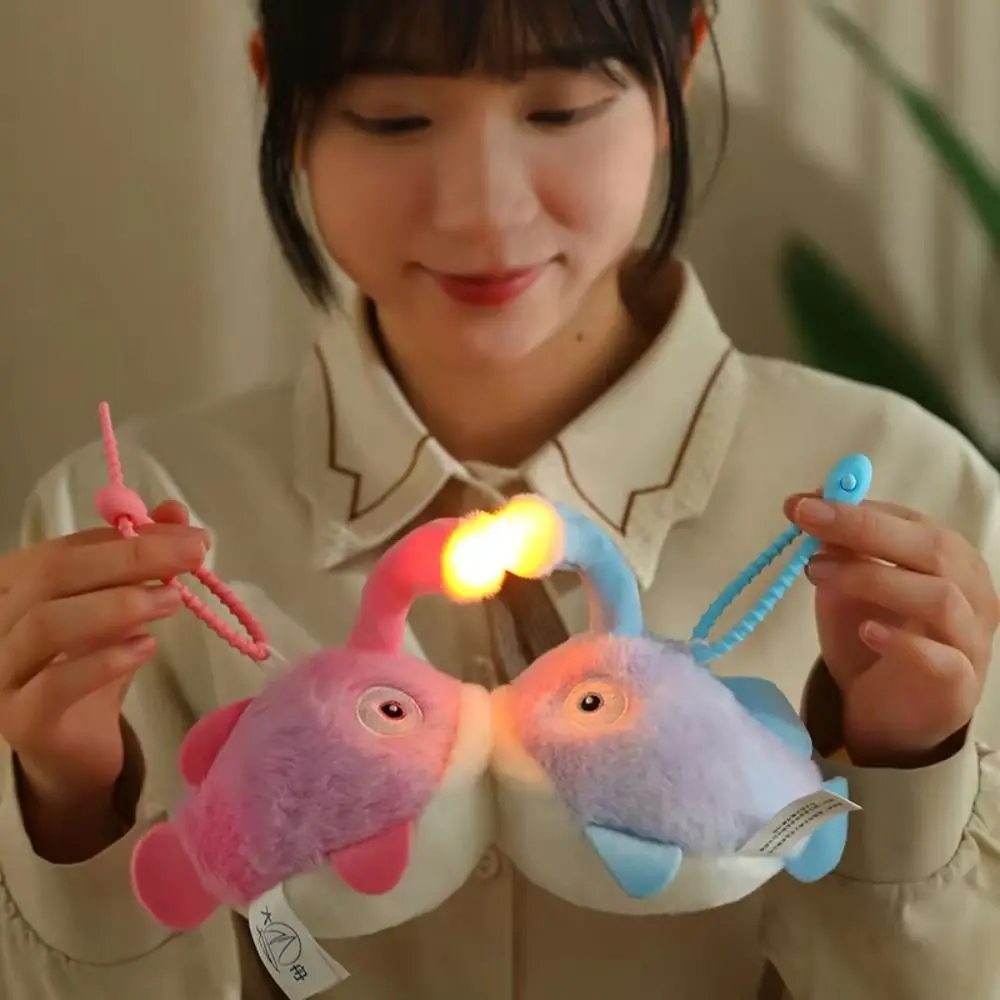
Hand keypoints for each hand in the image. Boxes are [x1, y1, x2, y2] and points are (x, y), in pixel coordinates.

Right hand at [0, 502, 207, 816]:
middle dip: (130, 559)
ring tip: (172, 600)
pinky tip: (146, 647)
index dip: (130, 537)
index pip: (68, 548)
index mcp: (13, 585)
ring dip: (118, 604)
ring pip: (46, 623)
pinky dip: (105, 660)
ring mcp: (0, 671)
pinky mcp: (20, 718)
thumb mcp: (121, 607)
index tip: (190, 535)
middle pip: (54, 575)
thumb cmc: (93, 667)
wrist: (74, 749)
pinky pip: (54, 683)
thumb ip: (142, 559)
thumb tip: (175, 511)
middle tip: (193, 555)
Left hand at [786, 494, 999, 766]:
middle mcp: (969, 591)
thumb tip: (812, 502)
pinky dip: (903, 642)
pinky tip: (866, 632)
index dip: (857, 508)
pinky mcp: (959, 683)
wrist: (887, 711)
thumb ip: (838, 550)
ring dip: (873, 578)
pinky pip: (942, 659)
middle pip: (934, 548)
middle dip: (865, 527)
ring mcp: (969, 638)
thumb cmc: (870, 636)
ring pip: (940, 597)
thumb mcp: (845, 586)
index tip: (803, 504)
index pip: (910, 520)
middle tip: (808, 520)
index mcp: (945, 558)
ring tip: (816, 573)